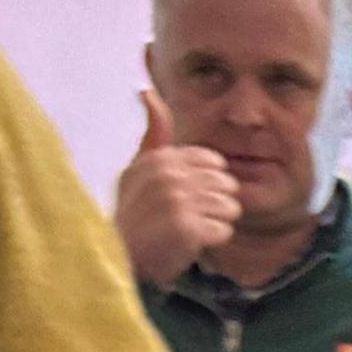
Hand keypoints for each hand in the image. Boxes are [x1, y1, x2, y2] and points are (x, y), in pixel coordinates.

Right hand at [114, 91, 238, 284]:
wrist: (120, 258)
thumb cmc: (135, 213)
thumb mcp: (139, 168)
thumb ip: (154, 134)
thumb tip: (147, 92)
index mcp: (160, 158)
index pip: (214, 162)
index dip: (207, 183)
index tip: (184, 197)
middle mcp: (167, 176)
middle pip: (226, 184)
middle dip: (214, 203)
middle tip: (185, 216)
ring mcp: (176, 202)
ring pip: (230, 207)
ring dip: (214, 222)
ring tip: (187, 228)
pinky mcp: (187, 229)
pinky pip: (224, 230)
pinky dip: (212, 241)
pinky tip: (189, 243)